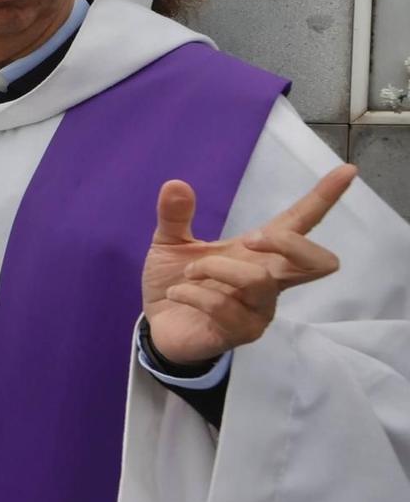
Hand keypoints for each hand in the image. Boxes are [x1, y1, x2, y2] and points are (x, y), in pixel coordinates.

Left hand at [143, 164, 353, 363]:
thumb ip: (175, 216)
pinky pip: (222, 306)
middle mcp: (271, 281)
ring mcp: (260, 310)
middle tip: (249, 239)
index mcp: (260, 253)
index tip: (347, 169)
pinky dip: (192, 293)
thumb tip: (175, 183)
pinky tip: (177, 293)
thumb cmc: (175, 284)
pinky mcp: (241, 333)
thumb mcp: (169, 243)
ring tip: (188, 274)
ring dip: (214, 268)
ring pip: (257, 280)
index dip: (324, 198)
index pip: (301, 222)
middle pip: (316, 262)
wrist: (155, 326)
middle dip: (287, 243)